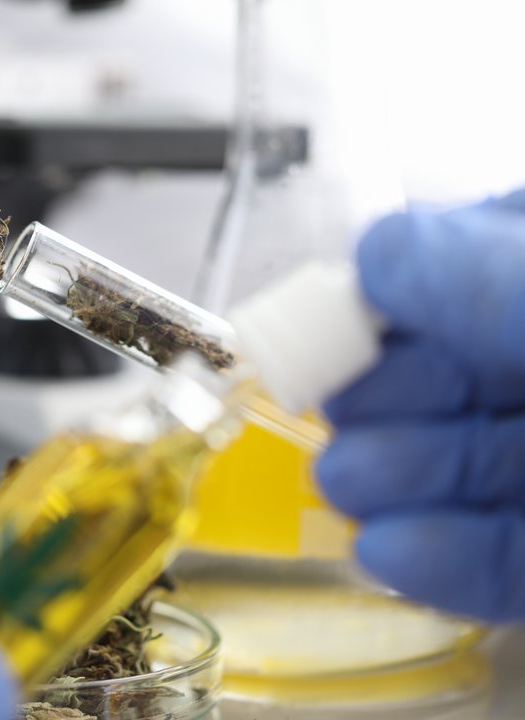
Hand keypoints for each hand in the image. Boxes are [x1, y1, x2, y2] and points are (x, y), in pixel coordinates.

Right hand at [317, 191, 524, 620]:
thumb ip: (485, 277)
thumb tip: (378, 252)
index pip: (468, 268)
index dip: (395, 296)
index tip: (326, 320)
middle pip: (462, 376)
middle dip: (383, 397)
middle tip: (327, 406)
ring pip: (478, 471)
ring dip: (399, 480)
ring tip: (346, 482)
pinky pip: (514, 560)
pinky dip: (451, 563)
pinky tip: (394, 554)